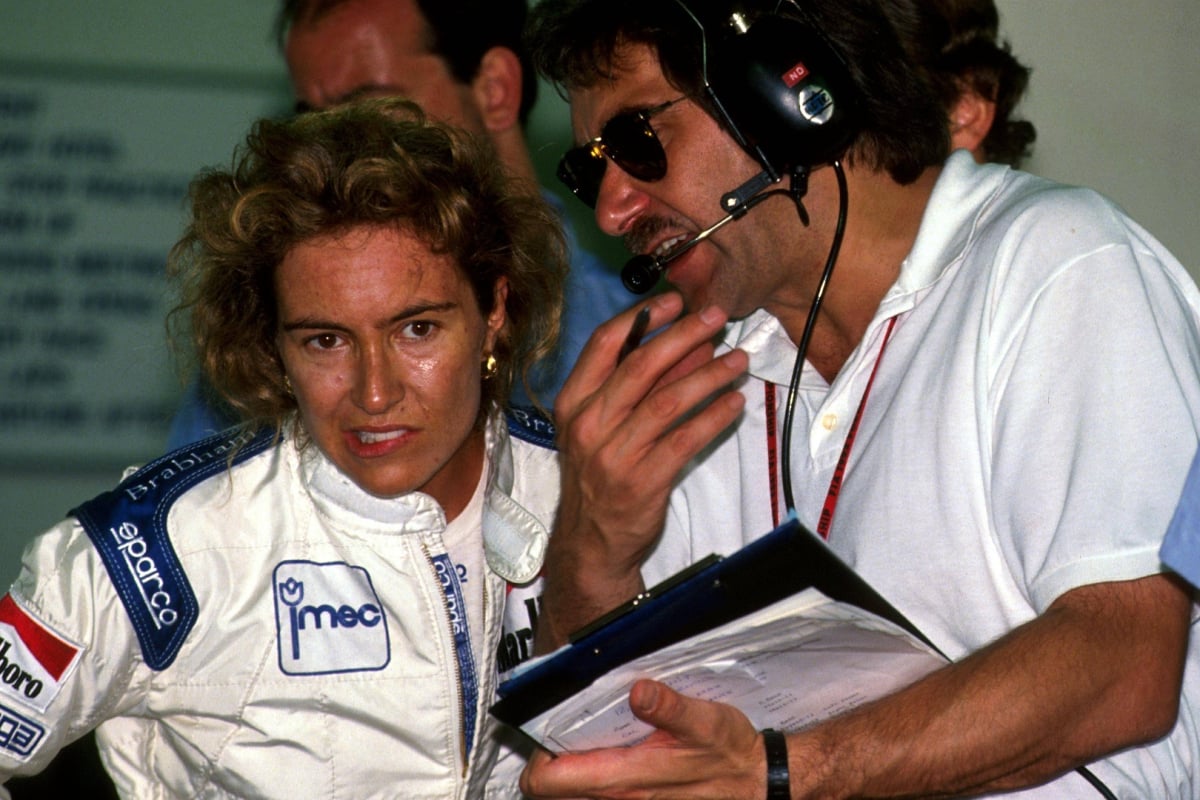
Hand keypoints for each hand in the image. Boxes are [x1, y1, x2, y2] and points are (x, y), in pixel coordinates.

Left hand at [520, 679, 765, 799]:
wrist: (758, 782)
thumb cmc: (730, 753)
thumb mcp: (706, 721)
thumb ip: (670, 708)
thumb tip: (640, 692)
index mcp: (628, 776)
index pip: (551, 781)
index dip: (536, 758)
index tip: (542, 732)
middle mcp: (622, 798)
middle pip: (554, 792)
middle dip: (545, 764)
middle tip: (555, 731)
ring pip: (574, 797)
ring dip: (566, 772)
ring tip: (577, 738)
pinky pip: (598, 796)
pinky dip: (588, 779)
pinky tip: (604, 752)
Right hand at [539, 295, 748, 645]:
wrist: (591, 542)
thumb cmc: (599, 475)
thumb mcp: (599, 426)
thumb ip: (632, 386)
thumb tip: (683, 343)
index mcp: (572, 403)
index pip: (603, 344)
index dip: (642, 318)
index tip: (674, 300)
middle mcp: (589, 424)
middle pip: (641, 366)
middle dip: (684, 335)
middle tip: (717, 318)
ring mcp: (613, 453)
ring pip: (669, 400)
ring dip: (709, 375)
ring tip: (738, 360)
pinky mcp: (642, 480)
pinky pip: (686, 439)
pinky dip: (714, 417)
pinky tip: (735, 404)